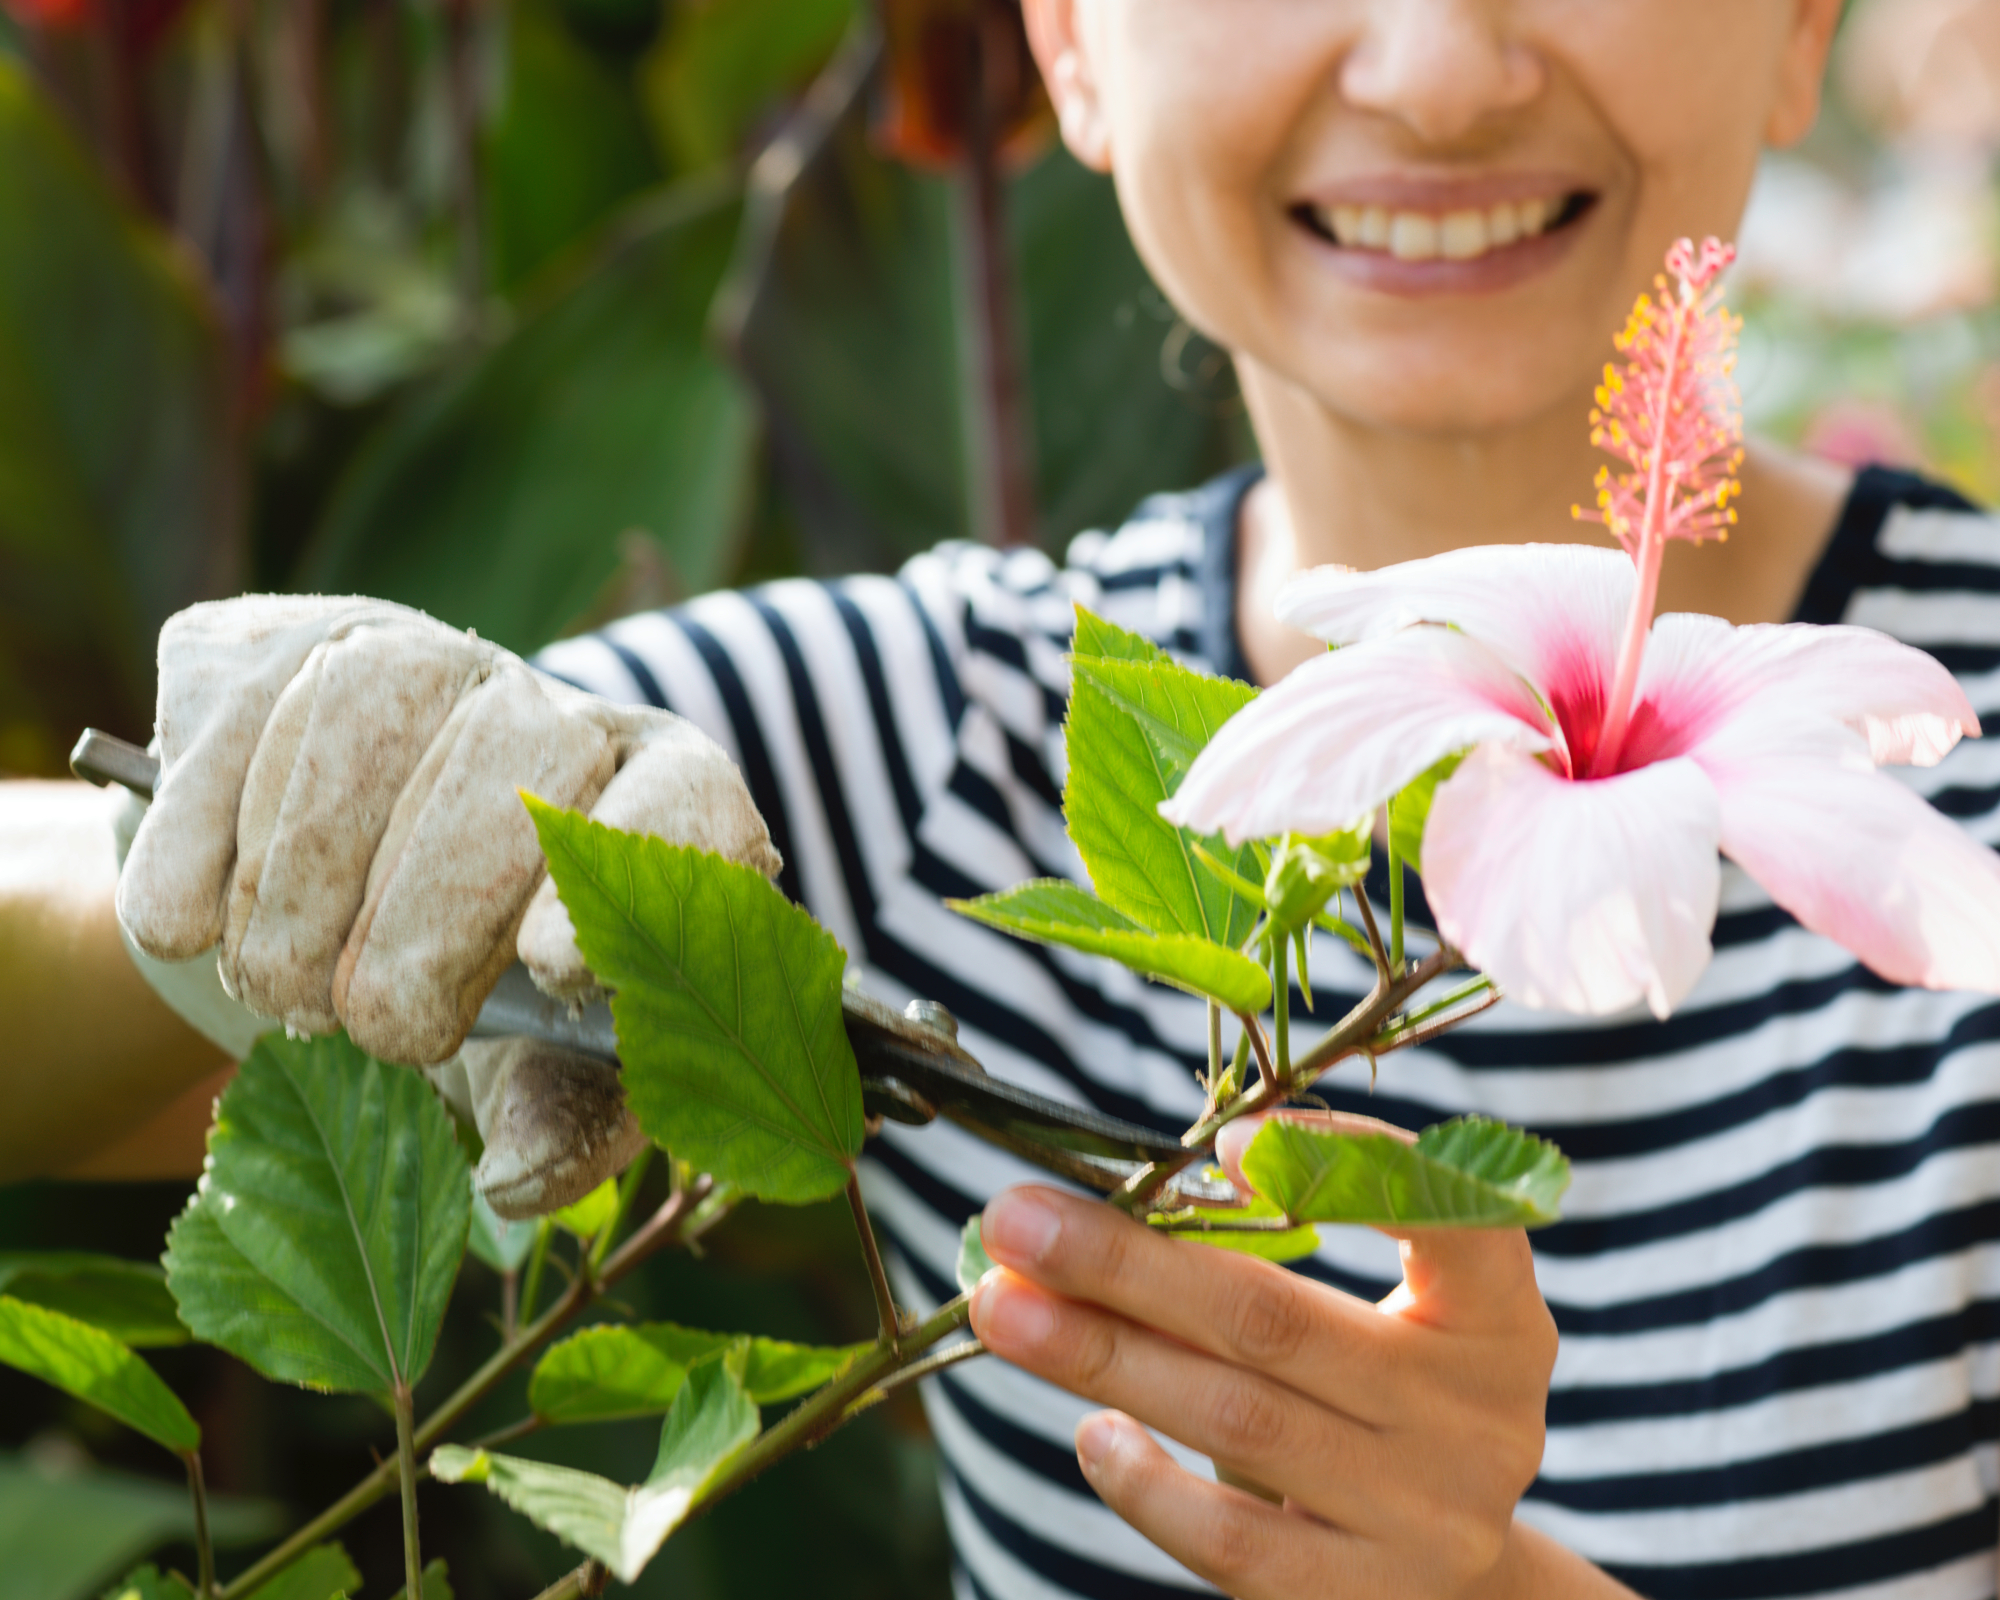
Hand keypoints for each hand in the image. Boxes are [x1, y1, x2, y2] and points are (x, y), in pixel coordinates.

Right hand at [115, 595, 780, 1211]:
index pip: (686, 796)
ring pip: (369, 714)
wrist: (343, 899)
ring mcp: (420, 655)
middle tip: (378, 1028)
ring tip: (281, 992)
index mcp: (661, 799)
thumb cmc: (484, 986)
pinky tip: (184, 922)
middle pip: (518, 758)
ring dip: (305, 883)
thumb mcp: (541, 1061)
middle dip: (432, 913)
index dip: (626, 874)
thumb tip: (519, 1179)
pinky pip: (237, 714)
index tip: (557, 973)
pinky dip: (196, 837)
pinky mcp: (276, 645)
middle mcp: (555, 703)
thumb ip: (563, 1116)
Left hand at [966, 1110, 1565, 1599]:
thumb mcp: (1383, 1323)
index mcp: (1496, 1316)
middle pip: (1276, 1320)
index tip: (1223, 1142)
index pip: (1448, 1217)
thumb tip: (1095, 1213)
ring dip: (1100, 1356)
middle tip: (1018, 1220)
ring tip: (1003, 1309)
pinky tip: (1089, 1433)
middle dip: (1126, 1263)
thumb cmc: (1388, 1407)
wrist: (1466, 1588)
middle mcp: (1478, 1415)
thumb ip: (1276, 1262)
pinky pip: (1231, 1539)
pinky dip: (1145, 1482)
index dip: (1343, 1166)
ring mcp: (1426, 1518)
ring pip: (1235, 1421)